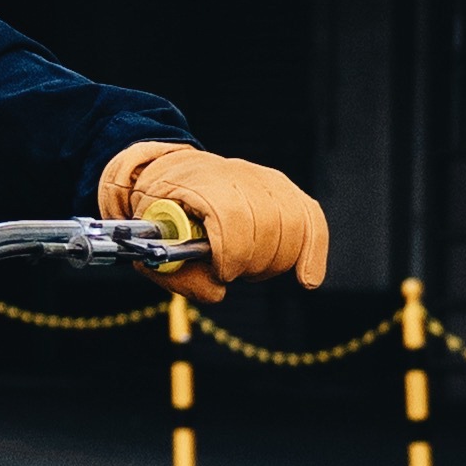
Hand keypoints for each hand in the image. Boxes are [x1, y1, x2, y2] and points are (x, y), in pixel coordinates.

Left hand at [98, 142, 330, 301]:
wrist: (175, 175)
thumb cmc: (163, 216)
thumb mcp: (153, 245)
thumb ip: (180, 276)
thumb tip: (219, 292)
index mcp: (197, 182)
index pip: (232, 216)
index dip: (231, 254)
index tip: (221, 272)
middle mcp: (236, 173)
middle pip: (267, 224)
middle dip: (251, 262)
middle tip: (230, 271)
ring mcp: (264, 178)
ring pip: (292, 226)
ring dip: (273, 262)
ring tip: (247, 267)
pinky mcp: (284, 189)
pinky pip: (312, 220)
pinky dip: (313, 252)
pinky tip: (307, 279)